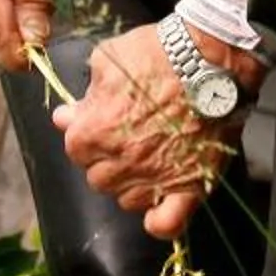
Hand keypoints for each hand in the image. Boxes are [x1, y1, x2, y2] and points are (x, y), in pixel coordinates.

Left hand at [54, 24, 252, 238]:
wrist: (210, 59)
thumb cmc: (157, 53)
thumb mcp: (107, 59)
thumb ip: (84, 95)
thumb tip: (65, 117)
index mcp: (93, 132)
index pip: (75, 150)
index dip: (87, 135)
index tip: (101, 123)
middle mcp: (119, 162)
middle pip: (99, 178)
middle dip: (106, 161)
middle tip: (126, 139)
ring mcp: (154, 177)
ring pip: (127, 200)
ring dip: (130, 185)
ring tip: (146, 162)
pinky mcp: (188, 185)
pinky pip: (168, 222)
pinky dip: (159, 222)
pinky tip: (156, 213)